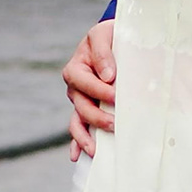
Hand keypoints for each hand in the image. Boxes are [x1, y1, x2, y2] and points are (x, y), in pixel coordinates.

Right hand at [63, 19, 114, 161]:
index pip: (83, 82)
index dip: (98, 90)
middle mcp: (75, 88)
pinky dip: (77, 143)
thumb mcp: (103, 34)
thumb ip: (103, 52)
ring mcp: (80, 102)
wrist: (115, 40)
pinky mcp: (88, 111)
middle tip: (116, 124)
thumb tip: (108, 76)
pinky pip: (79, 129)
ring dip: (85, 137)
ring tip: (96, 150)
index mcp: (76, 68)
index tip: (115, 95)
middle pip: (81, 107)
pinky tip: (78, 157)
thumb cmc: (110, 36)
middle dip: (97, 117)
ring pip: (77, 122)